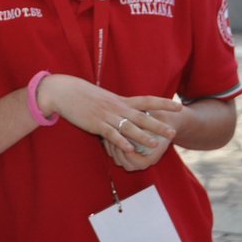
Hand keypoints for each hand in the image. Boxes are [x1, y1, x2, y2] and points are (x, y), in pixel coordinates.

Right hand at [37, 75, 180, 155]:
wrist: (63, 91)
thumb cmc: (82, 95)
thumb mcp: (104, 98)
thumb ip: (116, 106)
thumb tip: (127, 111)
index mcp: (121, 100)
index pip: (147, 100)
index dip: (163, 103)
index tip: (178, 106)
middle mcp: (117, 107)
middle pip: (142, 116)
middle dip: (158, 125)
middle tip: (173, 132)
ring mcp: (107, 116)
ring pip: (128, 127)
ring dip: (143, 136)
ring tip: (156, 145)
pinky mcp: (95, 124)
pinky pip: (111, 134)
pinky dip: (121, 142)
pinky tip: (129, 149)